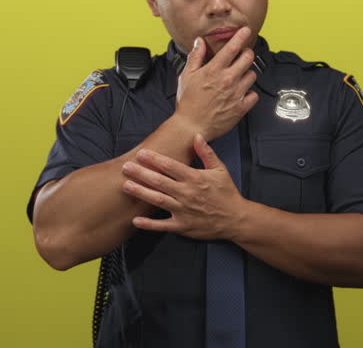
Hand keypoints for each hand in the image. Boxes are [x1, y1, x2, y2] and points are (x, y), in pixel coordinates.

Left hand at [121, 133, 247, 240]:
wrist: (236, 219)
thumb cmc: (227, 193)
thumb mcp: (220, 170)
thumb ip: (207, 153)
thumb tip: (197, 136)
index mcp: (195, 178)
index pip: (170, 166)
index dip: (154, 159)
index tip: (141, 153)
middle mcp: (187, 193)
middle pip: (159, 181)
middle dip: (141, 173)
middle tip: (126, 167)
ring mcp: (183, 211)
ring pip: (158, 200)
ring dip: (141, 193)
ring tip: (126, 186)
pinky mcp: (182, 226)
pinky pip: (163, 225)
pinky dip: (149, 224)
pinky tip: (135, 220)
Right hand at [174, 27, 258, 140]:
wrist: (191, 126)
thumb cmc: (187, 103)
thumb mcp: (186, 76)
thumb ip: (195, 57)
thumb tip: (200, 42)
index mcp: (214, 70)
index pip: (232, 47)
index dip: (241, 36)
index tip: (245, 30)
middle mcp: (228, 80)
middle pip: (248, 58)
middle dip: (247, 53)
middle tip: (242, 56)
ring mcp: (236, 94)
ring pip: (252, 75)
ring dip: (247, 73)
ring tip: (238, 77)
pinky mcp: (241, 107)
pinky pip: (254, 95)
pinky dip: (249, 93)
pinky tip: (241, 93)